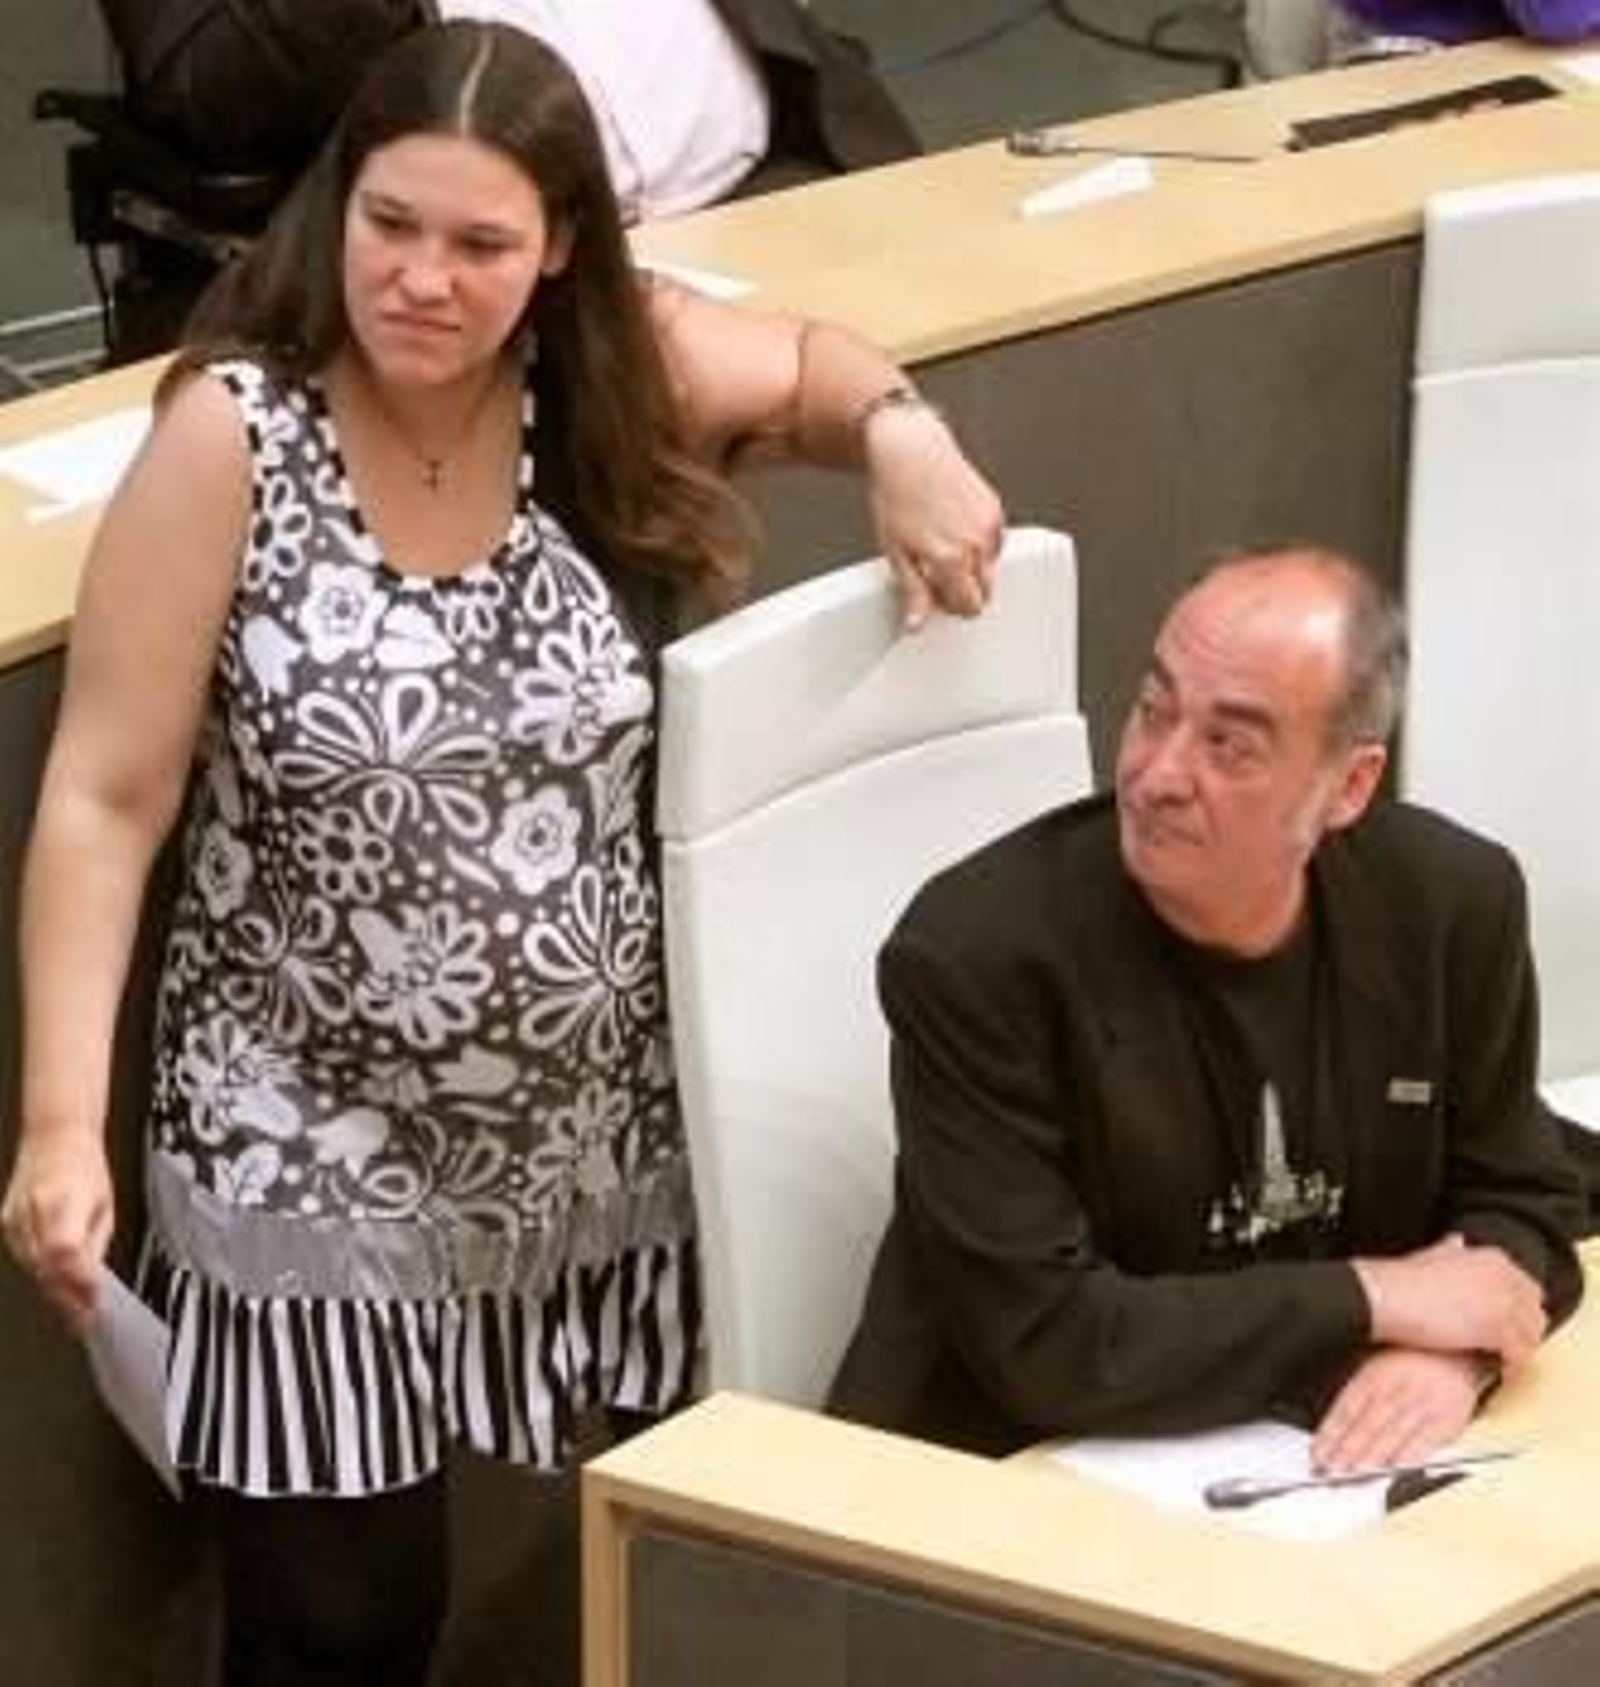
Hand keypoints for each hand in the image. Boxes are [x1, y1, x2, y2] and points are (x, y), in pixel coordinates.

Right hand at [2, 1126, 113, 1332]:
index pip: (66, 1254)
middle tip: (85, 1316)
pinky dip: (41, 1270)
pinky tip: (56, 1278)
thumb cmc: (84, 1167)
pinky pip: (24, 1257)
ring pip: (33, 1268)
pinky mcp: (6, 1223)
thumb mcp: (105, 1207)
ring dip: (54, 1288)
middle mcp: (34, 1210)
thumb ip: (96, 1247)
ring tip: (74, 1303)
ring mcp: (14, 1218)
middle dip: (67, 1297)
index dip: (78, 1285)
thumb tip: (94, 1284)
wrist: (55, 1138)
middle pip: (46, 1267)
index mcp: (64, 1201)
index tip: (93, 1306)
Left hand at [864, 404, 1004, 631]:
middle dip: (964, 591)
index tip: (935, 598)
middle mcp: (976, 542)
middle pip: (985, 592)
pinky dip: (980, 546)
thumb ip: (912, 592)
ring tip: (944, 548)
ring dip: (973, 569)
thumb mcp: (895, 550)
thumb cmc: (897, 494)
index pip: (968, 607)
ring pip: (992, 569)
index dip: (950, 607)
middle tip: (935, 575)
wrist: (910, 449)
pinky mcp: (995, 509)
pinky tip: (955, 530)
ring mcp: (989, 525)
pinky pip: (995, 544)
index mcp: (950, 558)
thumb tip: (916, 624)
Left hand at [1312, 1347, 1483, 1472]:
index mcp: (1375, 1374)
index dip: (1330, 1434)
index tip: (1317, 1453)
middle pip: (1366, 1425)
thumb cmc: (1412, 1359)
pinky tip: (1393, 1468)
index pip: (1347, 1408)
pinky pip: (1425, 1441)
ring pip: (1392, 1435)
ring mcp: (1423, 1404)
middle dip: (1346, 1451)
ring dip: (1371, 1458)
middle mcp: (1397, 1388)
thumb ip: (1358, 1391)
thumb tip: (1332, 1425)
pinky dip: (1408, 1456)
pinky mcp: (1448, 1419)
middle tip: (1329, 1471)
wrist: (1458, 1351)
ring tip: (1353, 1475)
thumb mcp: (1377, 1361)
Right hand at [1352, 1234, 1545, 1369]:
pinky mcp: (1499, 1329)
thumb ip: (1449, 1251)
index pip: (1526, 1289)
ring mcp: (1505, 1302)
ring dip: (1518, 1350)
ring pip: (1531, 1335)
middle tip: (1504, 1349)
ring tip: (1501, 1364)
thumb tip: (1457, 1241)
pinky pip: (1520, 1354)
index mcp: (1492, 1258)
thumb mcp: (1429, 1256)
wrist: (1387, 1297)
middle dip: (1522, 1331)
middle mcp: (1506, 1276)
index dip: (1516, 1312)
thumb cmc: (1400, 1281)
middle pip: (1534, 1312)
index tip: (1503, 1328)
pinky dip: (1511, 1366)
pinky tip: (1497, 1372)